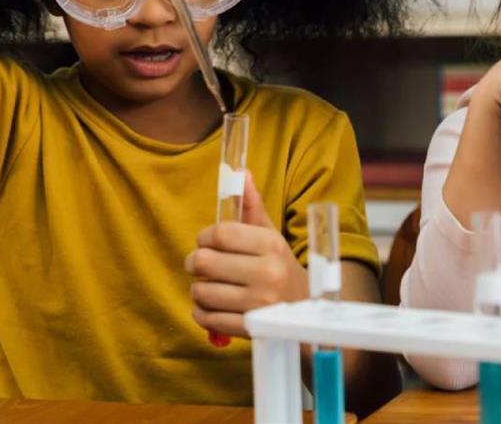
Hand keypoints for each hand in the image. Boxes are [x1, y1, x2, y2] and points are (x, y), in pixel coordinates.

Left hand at [185, 172, 308, 337]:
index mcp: (271, 245)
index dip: (204, 237)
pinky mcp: (250, 329)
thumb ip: (251, 204)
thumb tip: (239, 171)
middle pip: (204, 261)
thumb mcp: (270, 235)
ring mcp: (259, 304)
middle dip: (195, 262)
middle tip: (201, 265)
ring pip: (201, 291)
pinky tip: (212, 306)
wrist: (306, 311)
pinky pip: (206, 319)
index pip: (220, 233)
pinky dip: (201, 312)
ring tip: (210, 287)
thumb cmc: (279, 267)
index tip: (207, 242)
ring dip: (199, 289)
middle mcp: (268, 274)